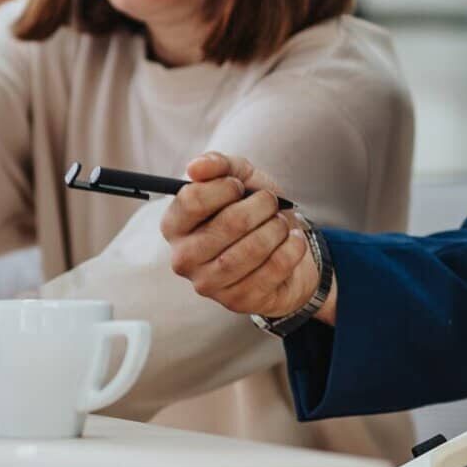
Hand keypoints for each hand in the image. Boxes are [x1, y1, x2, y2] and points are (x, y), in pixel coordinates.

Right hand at [161, 152, 326, 321]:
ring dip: (276, 228)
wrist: (284, 249)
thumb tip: (196, 167)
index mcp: (174, 226)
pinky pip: (272, 269)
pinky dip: (291, 248)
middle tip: (270, 202)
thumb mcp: (240, 178)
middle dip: (260, 206)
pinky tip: (292, 240)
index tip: (239, 186)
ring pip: (251, 250)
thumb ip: (218, 165)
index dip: (224, 187)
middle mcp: (183, 258)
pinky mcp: (236, 302)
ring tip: (281, 222)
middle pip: (228, 223)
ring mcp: (208, 284)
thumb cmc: (254, 212)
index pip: (192, 200)